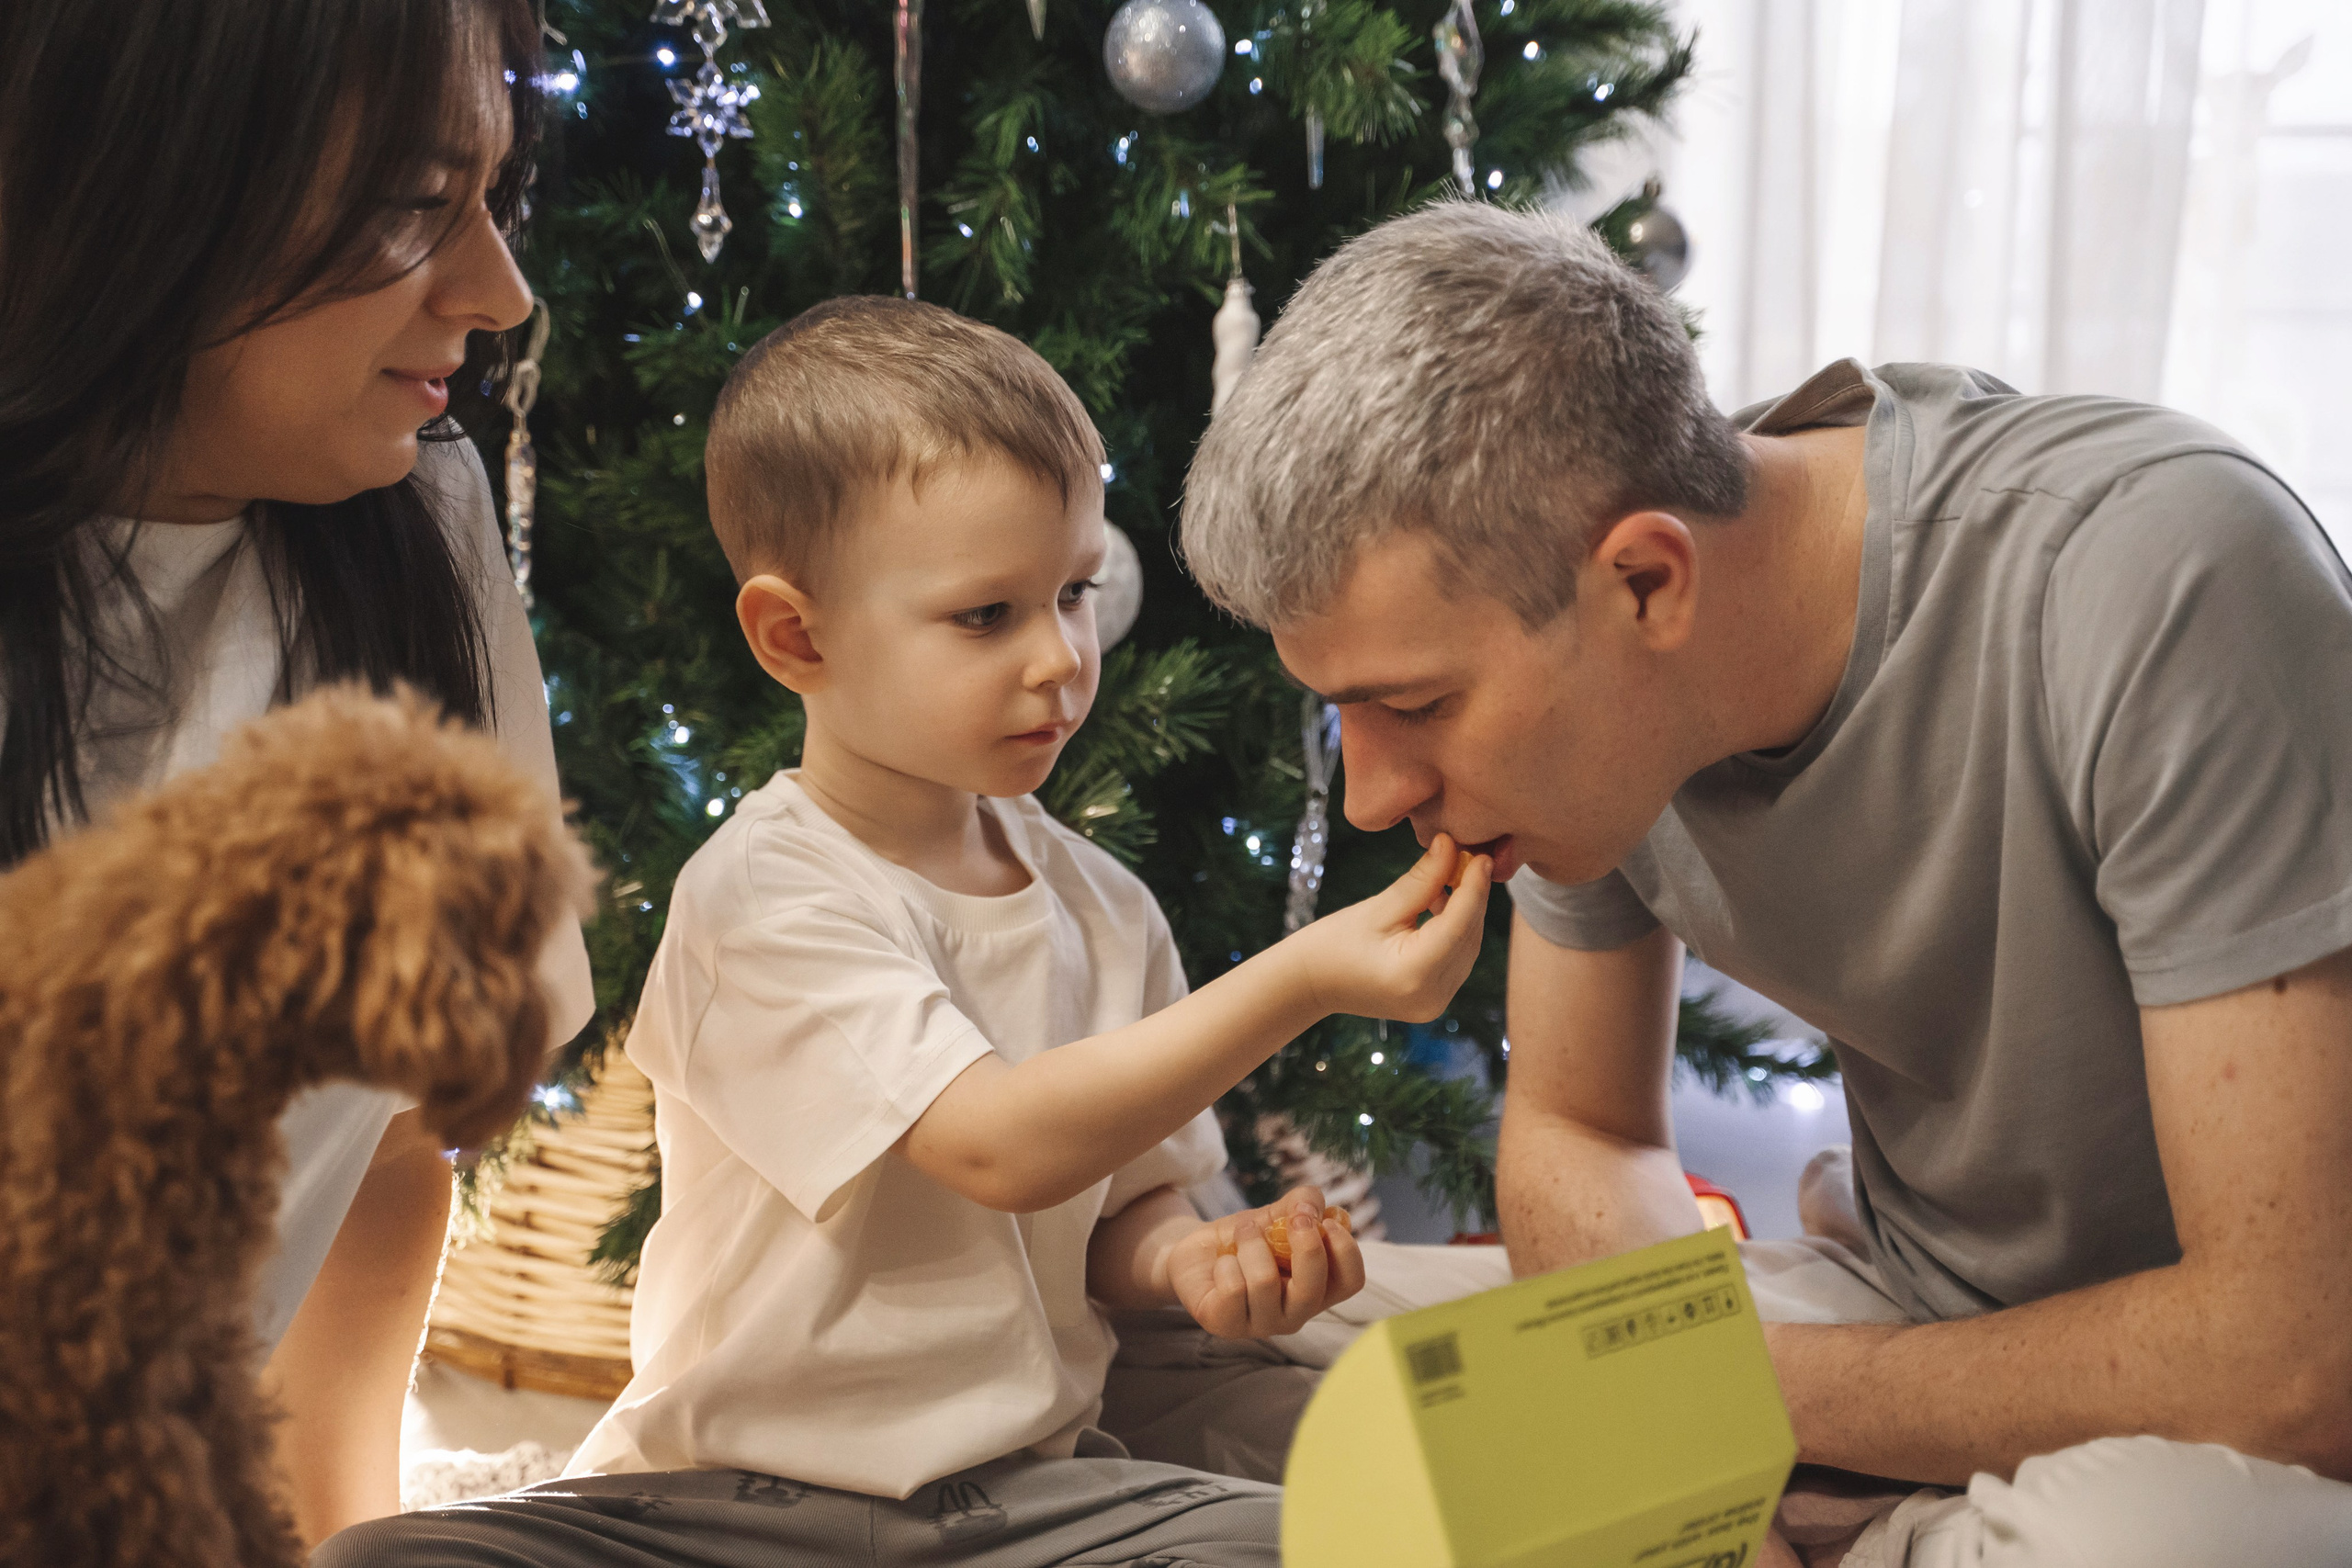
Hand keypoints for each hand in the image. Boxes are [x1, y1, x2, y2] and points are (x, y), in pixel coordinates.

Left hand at [1167, 1185, 1367, 1338]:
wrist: (1197, 1253)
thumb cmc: (1246, 1239)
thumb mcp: (1278, 1215)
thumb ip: (1303, 1204)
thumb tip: (1311, 1206)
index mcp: (1317, 1290)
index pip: (1351, 1282)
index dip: (1345, 1250)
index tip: (1325, 1221)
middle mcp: (1295, 1314)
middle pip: (1313, 1289)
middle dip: (1305, 1244)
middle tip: (1292, 1218)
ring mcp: (1261, 1324)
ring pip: (1264, 1282)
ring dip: (1252, 1242)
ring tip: (1243, 1233)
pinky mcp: (1226, 1324)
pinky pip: (1232, 1288)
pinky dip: (1226, 1261)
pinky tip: (1222, 1264)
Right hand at [1282, 834, 1491, 1021]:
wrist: (1309, 983)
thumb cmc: (1332, 943)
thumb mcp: (1378, 906)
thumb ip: (1421, 879)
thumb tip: (1451, 845)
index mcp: (1414, 974)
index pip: (1458, 924)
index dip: (1474, 887)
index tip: (1482, 855)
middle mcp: (1432, 997)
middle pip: (1468, 937)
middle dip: (1472, 897)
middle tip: (1470, 857)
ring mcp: (1434, 1004)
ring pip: (1467, 948)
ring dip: (1466, 912)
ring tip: (1452, 876)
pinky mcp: (1433, 1001)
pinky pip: (1456, 959)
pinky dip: (1456, 930)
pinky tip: (1442, 903)